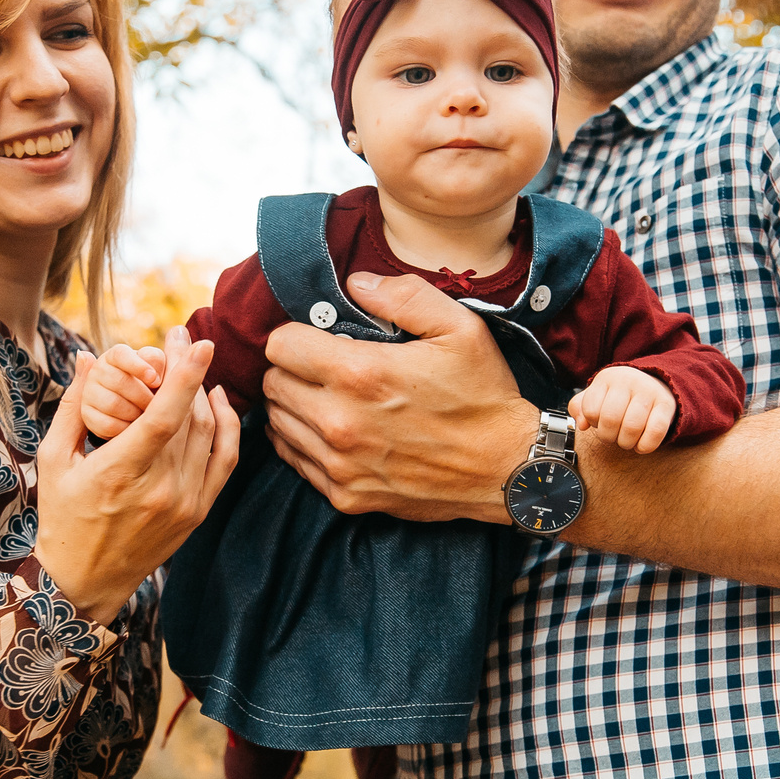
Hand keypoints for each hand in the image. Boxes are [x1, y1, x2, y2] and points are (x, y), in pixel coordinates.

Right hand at [35, 325, 240, 621]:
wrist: (84, 581)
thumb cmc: (61, 517)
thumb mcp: (53, 461)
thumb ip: (74, 407)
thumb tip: (90, 358)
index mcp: (119, 474)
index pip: (163, 418)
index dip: (185, 377)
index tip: (197, 342)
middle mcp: (160, 489)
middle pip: (188, 416)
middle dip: (188, 370)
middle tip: (178, 338)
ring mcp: (184, 503)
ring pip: (207, 432)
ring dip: (203, 392)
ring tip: (190, 362)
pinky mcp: (198, 512)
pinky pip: (224, 460)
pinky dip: (227, 426)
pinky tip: (217, 399)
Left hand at [260, 271, 534, 521]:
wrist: (507, 470)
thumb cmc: (484, 396)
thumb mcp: (459, 328)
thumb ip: (403, 296)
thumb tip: (355, 283)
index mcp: (359, 374)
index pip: (279, 346)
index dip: (296, 335)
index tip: (319, 338)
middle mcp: (340, 422)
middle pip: (272, 384)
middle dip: (292, 369)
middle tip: (323, 367)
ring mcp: (339, 464)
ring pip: (278, 424)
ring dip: (295, 406)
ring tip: (328, 398)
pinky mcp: (346, 495)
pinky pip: (295, 461)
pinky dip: (304, 442)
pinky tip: (334, 431)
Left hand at [570, 366, 674, 454]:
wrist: (657, 382)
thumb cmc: (622, 395)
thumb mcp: (598, 394)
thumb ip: (581, 407)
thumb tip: (581, 424)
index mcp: (607, 377)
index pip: (591, 410)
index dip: (594, 423)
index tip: (600, 422)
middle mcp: (628, 380)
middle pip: (610, 420)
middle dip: (608, 437)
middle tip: (613, 437)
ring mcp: (649, 391)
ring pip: (632, 427)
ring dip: (626, 443)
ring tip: (627, 441)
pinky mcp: (666, 404)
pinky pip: (655, 431)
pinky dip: (645, 446)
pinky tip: (641, 446)